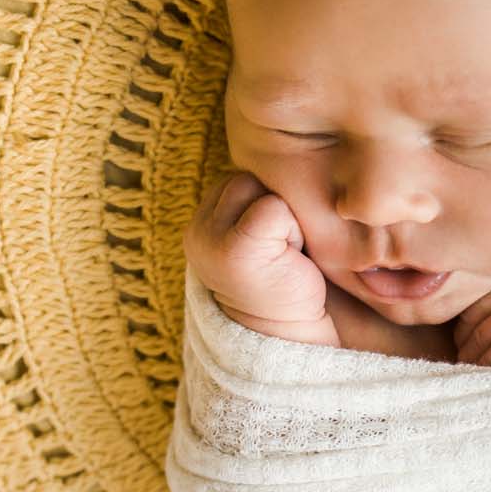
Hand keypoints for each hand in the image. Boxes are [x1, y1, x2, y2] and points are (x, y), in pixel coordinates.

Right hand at [183, 172, 336, 345]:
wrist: (288, 339)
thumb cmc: (286, 282)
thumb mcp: (263, 233)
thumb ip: (257, 200)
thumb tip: (283, 152)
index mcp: (204, 219)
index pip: (247, 174)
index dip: (274, 202)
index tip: (277, 242)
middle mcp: (197, 226)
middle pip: (255, 176)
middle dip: (279, 206)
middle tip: (283, 250)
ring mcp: (210, 237)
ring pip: (265, 188)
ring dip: (287, 217)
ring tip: (285, 253)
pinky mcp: (233, 247)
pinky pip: (275, 208)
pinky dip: (292, 231)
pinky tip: (288, 260)